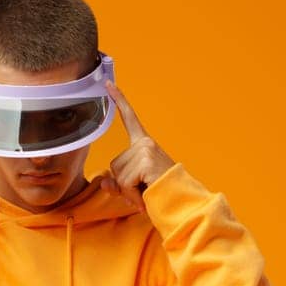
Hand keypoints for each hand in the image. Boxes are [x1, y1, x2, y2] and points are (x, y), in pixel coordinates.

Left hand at [98, 79, 175, 212]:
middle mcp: (145, 143)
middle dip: (124, 184)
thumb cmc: (160, 195)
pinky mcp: (145, 160)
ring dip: (129, 191)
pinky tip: (146, 196)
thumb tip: (104, 183)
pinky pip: (125, 182)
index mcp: (144, 145)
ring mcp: (145, 150)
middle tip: (143, 189)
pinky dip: (132, 195)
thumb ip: (118, 185)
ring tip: (146, 192)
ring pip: (118, 175)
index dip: (119, 101)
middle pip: (114, 165)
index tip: (108, 84)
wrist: (181, 202)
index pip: (129, 119)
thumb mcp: (135, 188)